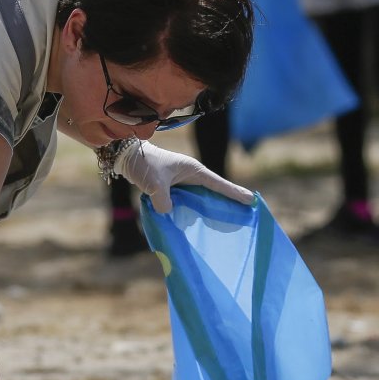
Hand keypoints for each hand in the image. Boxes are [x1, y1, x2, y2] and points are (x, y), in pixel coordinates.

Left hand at [110, 138, 252, 213]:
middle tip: (246, 215)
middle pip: (215, 192)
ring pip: (203, 198)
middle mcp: (191, 176)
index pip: (218, 184)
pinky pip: (191, 202)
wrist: (127, 156)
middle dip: (229, 202)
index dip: (233, 193)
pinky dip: (197, 211)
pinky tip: (200, 223)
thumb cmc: (145, 164)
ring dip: (213, 208)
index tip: (251, 200)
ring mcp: (184, 183)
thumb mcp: (154, 183)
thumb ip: (162, 200)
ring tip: (229, 222)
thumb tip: (169, 214)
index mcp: (193, 170)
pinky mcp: (175, 189)